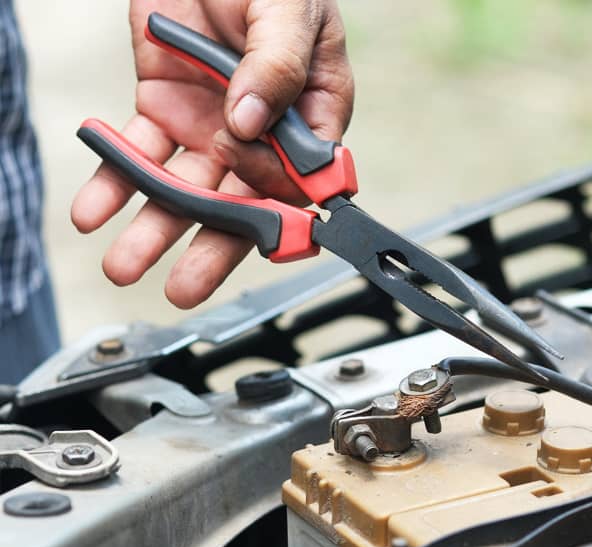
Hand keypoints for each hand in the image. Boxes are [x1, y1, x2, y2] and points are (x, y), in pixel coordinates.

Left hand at [71, 0, 353, 307]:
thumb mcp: (287, 9)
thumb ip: (278, 64)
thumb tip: (251, 122)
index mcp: (311, 115)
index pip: (303, 179)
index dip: (282, 206)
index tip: (260, 222)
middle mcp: (262, 134)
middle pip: (242, 203)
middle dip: (209, 246)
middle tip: (183, 288)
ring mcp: (212, 127)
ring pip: (187, 189)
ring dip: (154, 228)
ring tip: (124, 264)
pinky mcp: (164, 110)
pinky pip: (138, 152)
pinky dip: (113, 180)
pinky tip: (94, 210)